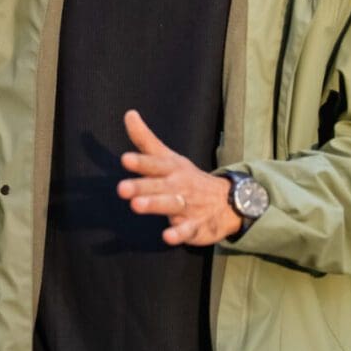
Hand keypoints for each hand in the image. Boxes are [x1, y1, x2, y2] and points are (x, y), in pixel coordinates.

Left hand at [116, 110, 240, 246]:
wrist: (228, 200)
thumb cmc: (186, 176)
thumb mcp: (167, 156)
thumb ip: (144, 138)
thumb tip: (128, 113)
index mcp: (170, 168)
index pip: (154, 163)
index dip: (140, 162)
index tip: (125, 159)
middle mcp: (178, 185)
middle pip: (158, 185)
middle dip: (141, 187)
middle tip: (121, 189)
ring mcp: (188, 205)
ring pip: (170, 205)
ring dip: (154, 205)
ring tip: (136, 206)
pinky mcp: (196, 226)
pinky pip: (187, 230)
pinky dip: (179, 233)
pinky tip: (168, 236)